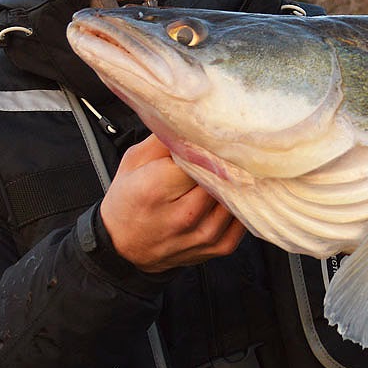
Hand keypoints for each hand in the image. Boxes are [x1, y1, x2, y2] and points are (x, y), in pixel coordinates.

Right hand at [100, 135, 246, 272]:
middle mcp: (184, 215)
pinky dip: (239, 203)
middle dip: (222, 161)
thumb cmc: (128, 200)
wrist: (124, 248)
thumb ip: (164, 138)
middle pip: (222, 174)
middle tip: (223, 152)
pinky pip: (244, 216)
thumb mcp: (134, 161)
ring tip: (224, 173)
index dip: (207, 145)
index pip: (200, 155)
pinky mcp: (220, 247)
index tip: (210, 138)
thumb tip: (193, 119)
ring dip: (234, 182)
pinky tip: (227, 195)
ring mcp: (205, 234)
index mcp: (156, 189)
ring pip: (237, 194)